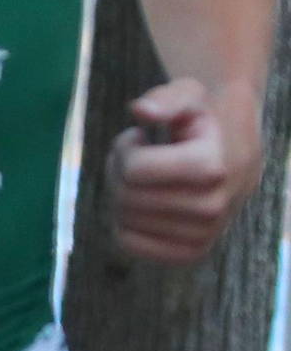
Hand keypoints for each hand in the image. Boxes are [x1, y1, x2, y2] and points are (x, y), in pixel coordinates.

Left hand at [106, 77, 245, 263]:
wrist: (232, 159)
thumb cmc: (198, 123)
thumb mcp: (186, 97)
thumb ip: (165, 99)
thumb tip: (141, 111)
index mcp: (211, 167)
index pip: (133, 169)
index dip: (125, 148)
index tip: (140, 138)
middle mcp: (211, 207)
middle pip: (124, 195)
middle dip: (119, 171)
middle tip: (139, 159)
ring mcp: (203, 234)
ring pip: (122, 218)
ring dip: (122, 195)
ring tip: (147, 180)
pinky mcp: (189, 254)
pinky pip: (128, 243)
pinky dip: (125, 223)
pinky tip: (146, 206)